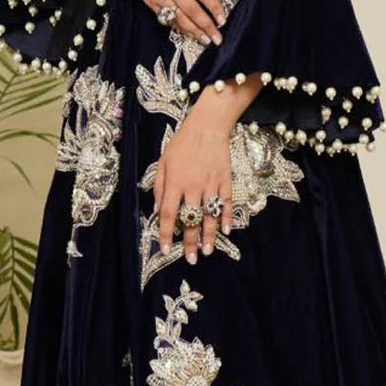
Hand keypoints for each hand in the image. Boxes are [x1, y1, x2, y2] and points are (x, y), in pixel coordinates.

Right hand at [122, 0, 227, 45]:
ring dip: (193, 31)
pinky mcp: (152, 3)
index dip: (214, 7)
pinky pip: (167, 18)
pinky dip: (178, 27)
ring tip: (205, 40)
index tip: (222, 19)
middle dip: (206, 26)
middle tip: (217, 38)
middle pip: (192, 10)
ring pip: (179, 19)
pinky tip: (187, 33)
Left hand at [154, 108, 234, 261]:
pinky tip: (226, 231)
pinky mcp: (225, 180)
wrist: (207, 126)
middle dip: (190, 242)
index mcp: (175, 183)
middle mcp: (193, 187)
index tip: (165, 249)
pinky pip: (226, 203)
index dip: (166, 234)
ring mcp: (211, 184)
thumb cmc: (182, 143)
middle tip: (191, 259)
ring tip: (207, 252)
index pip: (169, 214)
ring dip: (209, 236)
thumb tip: (158, 210)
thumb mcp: (163, 162)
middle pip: (191, 220)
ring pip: (210, 215)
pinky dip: (227, 218)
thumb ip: (160, 187)